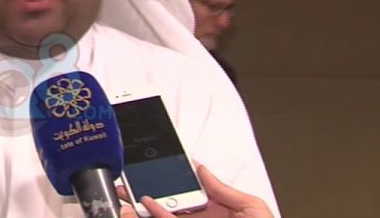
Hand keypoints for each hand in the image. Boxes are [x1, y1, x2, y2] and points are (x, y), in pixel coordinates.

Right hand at [118, 165, 273, 217]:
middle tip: (132, 180)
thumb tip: (202, 169)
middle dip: (148, 191)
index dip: (171, 178)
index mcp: (215, 210)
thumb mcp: (250, 207)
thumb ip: (224, 189)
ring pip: (162, 216)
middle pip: (169, 204)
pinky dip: (155, 214)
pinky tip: (145, 204)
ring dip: (144, 206)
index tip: (156, 167)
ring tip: (129, 193)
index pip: (187, 190)